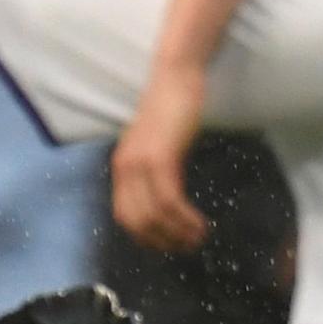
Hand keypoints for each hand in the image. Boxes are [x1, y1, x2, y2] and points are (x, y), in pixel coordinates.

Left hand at [111, 63, 208, 252]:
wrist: (175, 76)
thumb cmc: (171, 107)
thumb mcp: (156, 144)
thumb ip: (155, 169)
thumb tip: (166, 199)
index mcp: (122, 166)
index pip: (124, 216)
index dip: (145, 237)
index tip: (168, 244)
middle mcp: (125, 168)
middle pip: (137, 222)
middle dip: (162, 241)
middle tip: (186, 247)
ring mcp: (141, 163)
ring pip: (155, 216)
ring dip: (178, 233)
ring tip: (198, 238)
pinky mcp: (160, 158)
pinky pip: (170, 200)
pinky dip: (185, 218)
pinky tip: (200, 223)